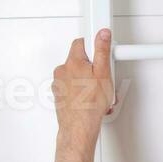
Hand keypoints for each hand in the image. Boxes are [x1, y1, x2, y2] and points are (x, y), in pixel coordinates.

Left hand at [52, 30, 113, 160]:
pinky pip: (72, 86)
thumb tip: (102, 34)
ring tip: (98, 90)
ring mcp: (59, 84)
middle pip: (79, 59)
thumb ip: (102, 50)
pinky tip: (91, 97)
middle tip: (102, 76)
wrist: (79, 127)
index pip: (81, 42)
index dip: (93, 45)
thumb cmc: (89, 104)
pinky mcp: (60, 95)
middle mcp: (62, 71)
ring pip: (76, 74)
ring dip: (87, 79)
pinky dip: (81, 90)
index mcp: (72, 62)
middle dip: (92, 66)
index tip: (101, 49)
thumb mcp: (103, 73)